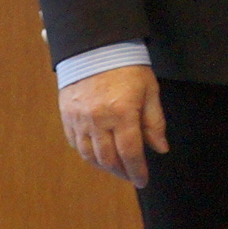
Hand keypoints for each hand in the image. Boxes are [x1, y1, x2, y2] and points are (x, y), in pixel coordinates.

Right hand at [58, 65, 166, 188]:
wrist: (97, 48)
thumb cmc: (129, 67)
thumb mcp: (150, 90)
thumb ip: (155, 122)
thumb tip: (160, 148)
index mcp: (122, 112)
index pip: (130, 152)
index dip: (137, 169)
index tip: (143, 180)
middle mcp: (98, 120)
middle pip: (108, 158)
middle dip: (122, 171)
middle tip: (131, 176)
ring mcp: (79, 119)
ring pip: (89, 155)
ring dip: (104, 166)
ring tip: (117, 168)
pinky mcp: (67, 116)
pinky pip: (76, 143)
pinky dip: (87, 153)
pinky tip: (98, 154)